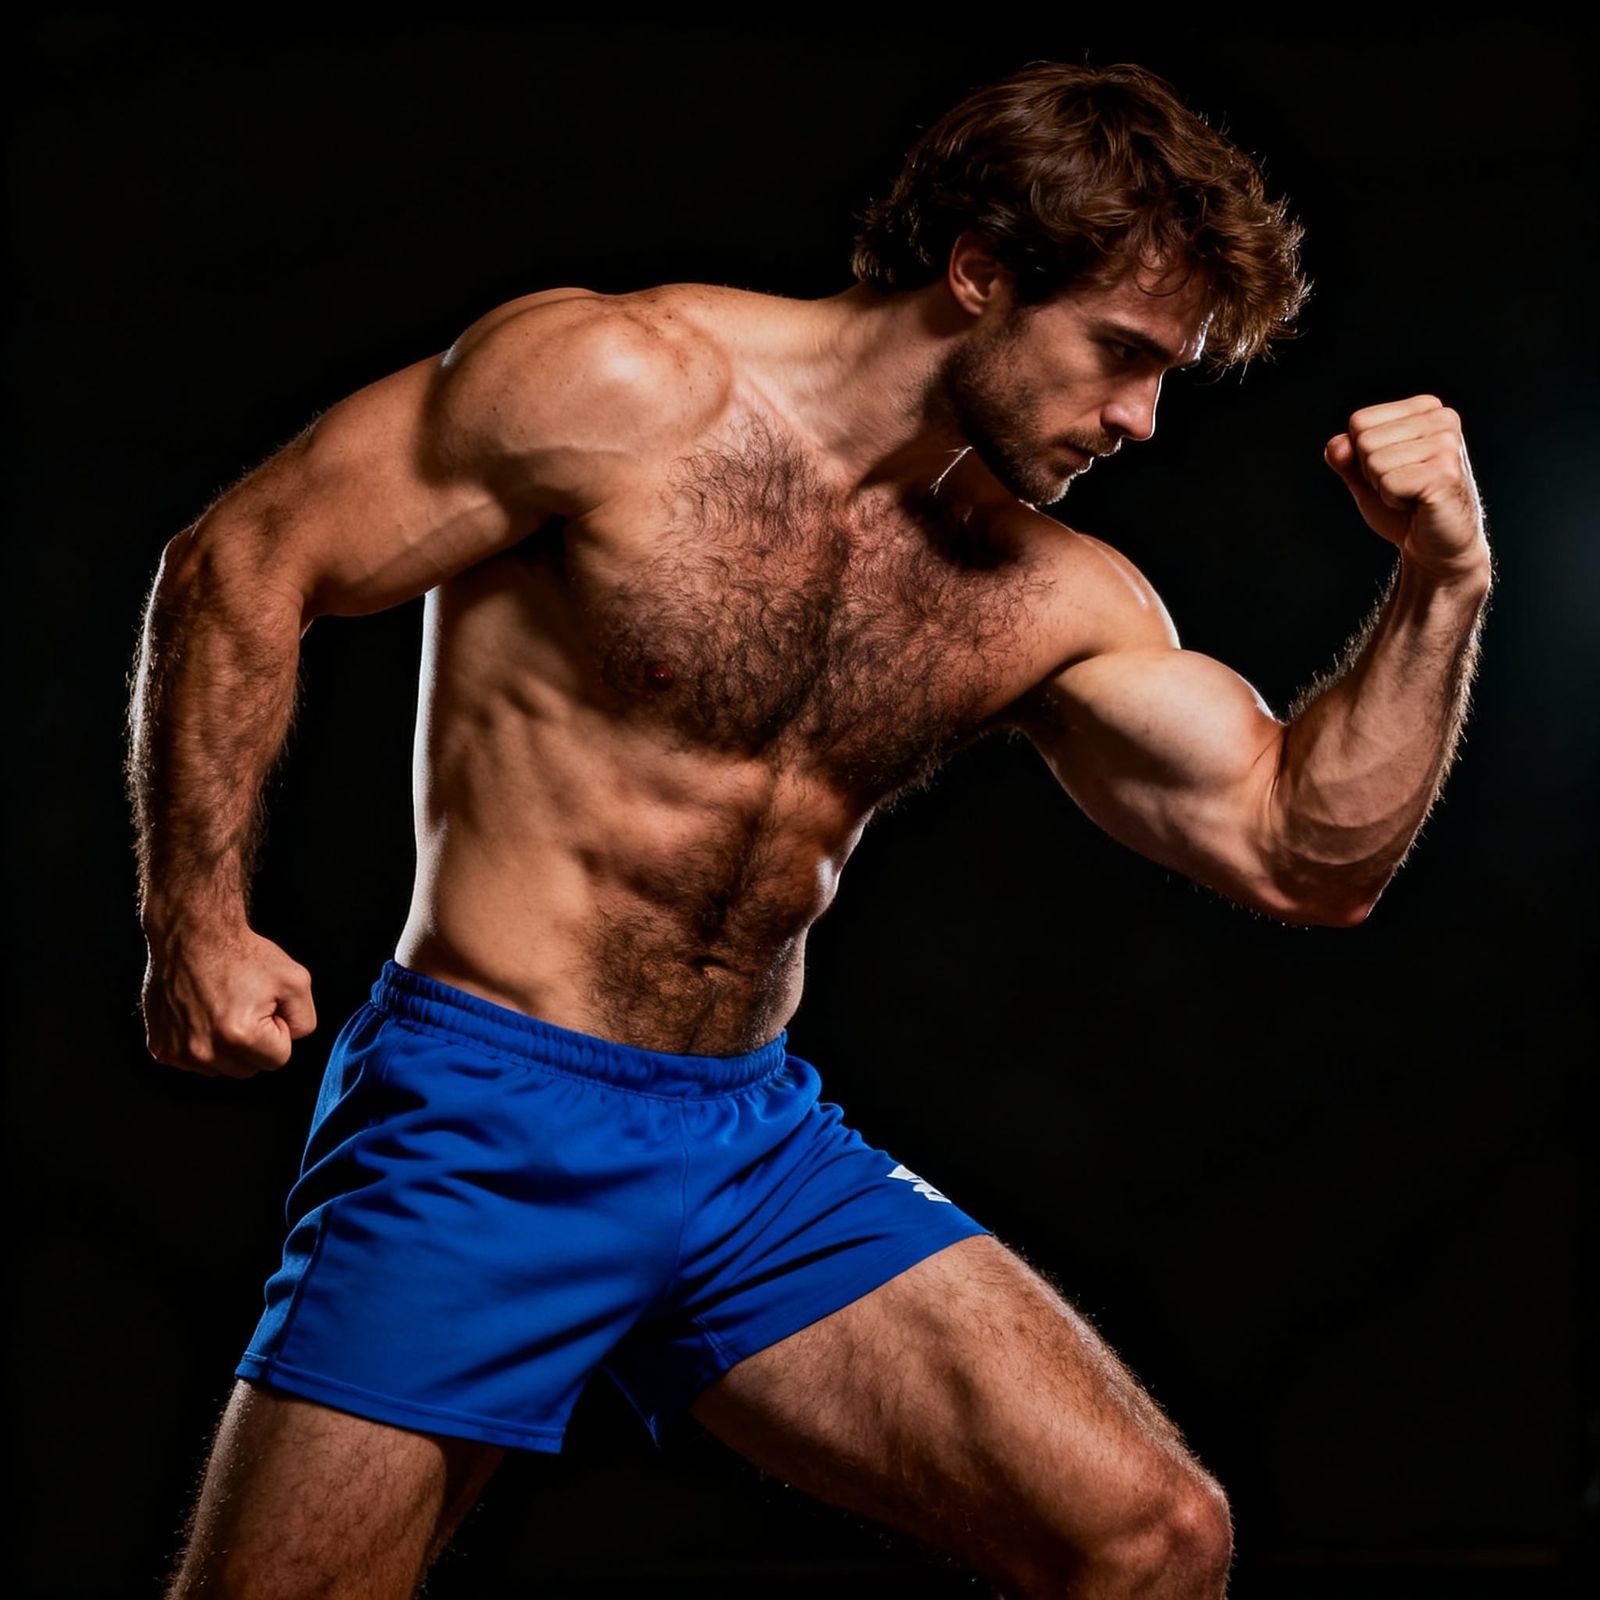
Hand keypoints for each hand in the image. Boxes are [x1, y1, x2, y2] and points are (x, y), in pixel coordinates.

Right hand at [142, 923, 316, 1078]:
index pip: (278, 1060)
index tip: (265, 1007)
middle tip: (245, 1007)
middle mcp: (204, 1050)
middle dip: (254, 1043)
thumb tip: (291, 1040)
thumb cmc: (240, 954)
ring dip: (228, 1047)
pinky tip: (203, 1015)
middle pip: (249, 1069)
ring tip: (222, 1009)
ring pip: (222, 1068)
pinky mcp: (161, 1048)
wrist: (192, 935)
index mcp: (240, 1036)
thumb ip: (304, 1020)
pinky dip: (203, 1044)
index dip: (278, 1030)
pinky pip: (195, 1062)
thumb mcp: (296, 980)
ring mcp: (178, 1052)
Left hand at [1324, 395, 1489, 583]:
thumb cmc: (1403, 507)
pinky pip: (1389, 483)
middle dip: (1371, 473)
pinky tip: (1418, 504)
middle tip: (1403, 487)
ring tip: (1412, 494)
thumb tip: (1337, 446)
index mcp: (1425, 408)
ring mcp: (1448, 444)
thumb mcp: (1365, 475)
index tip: (1392, 470)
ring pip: (1374, 462)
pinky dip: (1394, 501)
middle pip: (1364, 440)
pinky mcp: (1446, 473)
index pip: (1359, 421)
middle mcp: (1442, 419)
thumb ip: (1345, 456)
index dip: (1361, 455)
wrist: (1436, 546)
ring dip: (1384, 489)